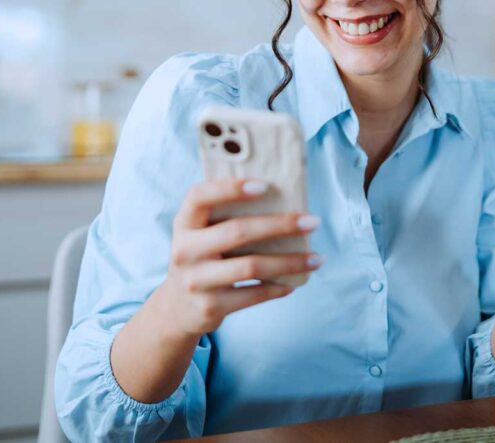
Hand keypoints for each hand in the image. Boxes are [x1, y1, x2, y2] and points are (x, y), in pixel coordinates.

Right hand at [157, 178, 321, 336]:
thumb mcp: (200, 234)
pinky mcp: (209, 307)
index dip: (230, 188)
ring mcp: (196, 281)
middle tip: (312, 221)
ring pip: (251, 266)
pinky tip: (295, 282)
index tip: (265, 185)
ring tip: (317, 258)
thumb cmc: (202, 258)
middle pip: (237, 231)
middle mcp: (185, 250)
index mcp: (184, 223)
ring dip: (290, 261)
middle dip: (280, 225)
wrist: (177, 309)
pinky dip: (278, 287)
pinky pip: (252, 295)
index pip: (200, 196)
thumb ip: (224, 216)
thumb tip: (282, 200)